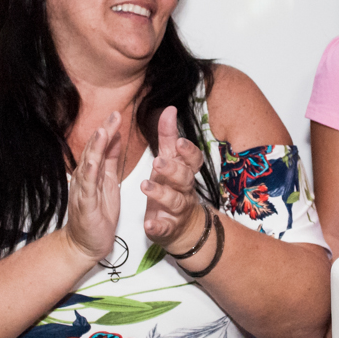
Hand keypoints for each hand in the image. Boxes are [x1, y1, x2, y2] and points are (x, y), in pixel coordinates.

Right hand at [64, 111, 122, 261]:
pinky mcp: (85, 205)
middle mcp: (85, 178)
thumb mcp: (108, 181)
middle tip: (114, 115)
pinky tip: (93, 162)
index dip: (108, 130)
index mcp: (94, 172)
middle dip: (103, 132)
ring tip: (103, 131)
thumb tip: (115, 137)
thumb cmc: (98, 214)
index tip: (117, 114)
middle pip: (93, 150)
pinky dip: (89, 173)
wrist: (85, 244)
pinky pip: (87, 187)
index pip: (100, 146)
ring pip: (89, 165)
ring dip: (95, 148)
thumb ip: (110, 160)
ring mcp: (83, 190)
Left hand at [142, 106, 206, 248]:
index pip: (193, 160)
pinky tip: (150, 225)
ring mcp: (178, 210)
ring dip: (161, 194)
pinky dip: (158, 227)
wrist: (183, 228)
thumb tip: (169, 109)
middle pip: (184, 179)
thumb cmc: (173, 188)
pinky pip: (164, 229)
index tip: (179, 143)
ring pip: (174, 201)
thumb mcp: (170, 161)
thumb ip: (168, 137)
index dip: (188, 152)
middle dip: (172, 170)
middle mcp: (184, 190)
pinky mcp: (168, 228)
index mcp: (184, 172)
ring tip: (145, 186)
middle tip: (157, 162)